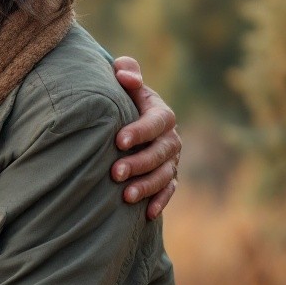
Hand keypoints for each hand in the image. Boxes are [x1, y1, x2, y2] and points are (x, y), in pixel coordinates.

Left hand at [111, 57, 180, 219]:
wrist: (128, 121)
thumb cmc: (122, 98)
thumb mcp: (125, 82)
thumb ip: (126, 71)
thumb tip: (123, 73)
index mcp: (160, 113)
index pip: (156, 121)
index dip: (140, 131)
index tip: (118, 140)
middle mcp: (170, 137)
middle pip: (161, 152)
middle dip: (139, 163)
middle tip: (115, 173)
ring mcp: (171, 160)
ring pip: (165, 175)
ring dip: (147, 186)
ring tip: (126, 196)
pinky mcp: (168, 177)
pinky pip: (169, 191)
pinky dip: (159, 201)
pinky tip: (145, 213)